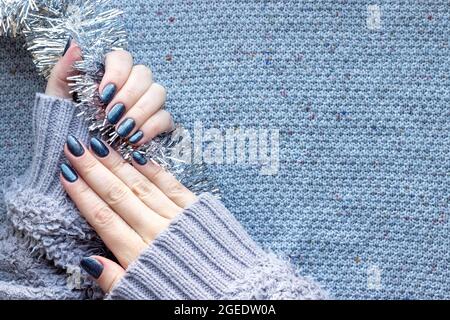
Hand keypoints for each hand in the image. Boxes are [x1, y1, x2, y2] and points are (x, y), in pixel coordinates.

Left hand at [46, 40, 173, 144]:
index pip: (123, 57)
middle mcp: (132, 86)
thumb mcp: (58, 97)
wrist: (77, 153)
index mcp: (110, 74)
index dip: (117, 72)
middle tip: (111, 115)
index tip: (104, 93)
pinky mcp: (157, 124)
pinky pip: (166, 118)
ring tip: (122, 130)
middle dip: (129, 95)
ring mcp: (147, 104)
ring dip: (141, 111)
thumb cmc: (66, 123)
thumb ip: (64, 70)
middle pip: (144, 74)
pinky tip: (136, 138)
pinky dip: (153, 127)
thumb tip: (76, 46)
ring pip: (158, 94)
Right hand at [60, 135, 197, 292]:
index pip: (103, 218)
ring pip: (141, 186)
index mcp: (139, 255)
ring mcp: (178, 218)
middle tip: (74, 146)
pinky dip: (154, 170)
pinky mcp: (198, 210)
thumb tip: (88, 261)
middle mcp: (156, 231)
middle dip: (94, 170)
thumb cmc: (184, 295)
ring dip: (118, 164)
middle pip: (118, 196)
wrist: (235, 293)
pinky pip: (172, 186)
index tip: (67, 173)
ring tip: (98, 144)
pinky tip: (138, 155)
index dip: (82, 194)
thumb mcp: (143, 295)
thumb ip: (114, 279)